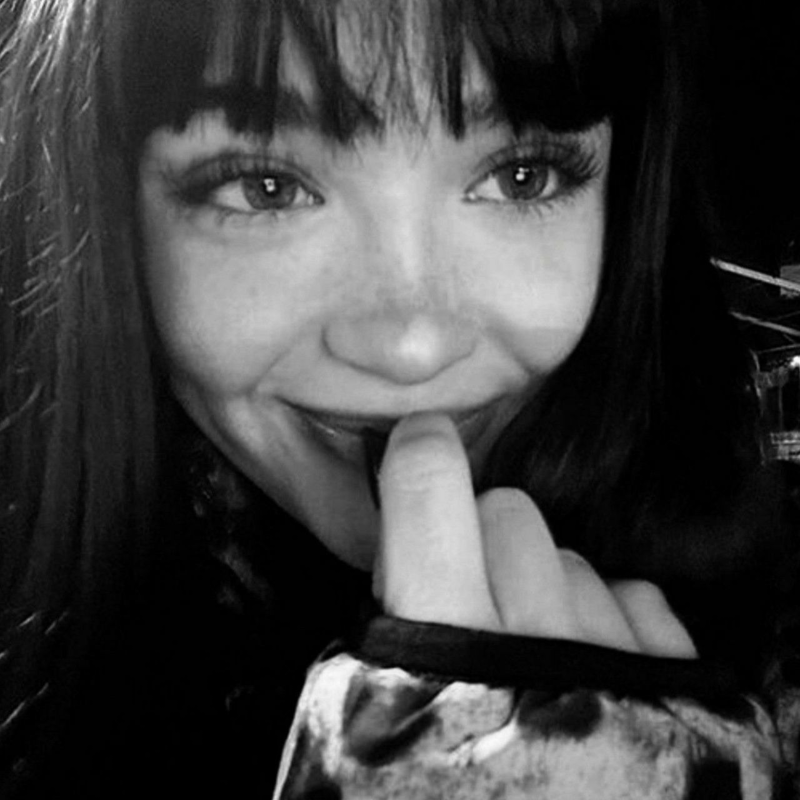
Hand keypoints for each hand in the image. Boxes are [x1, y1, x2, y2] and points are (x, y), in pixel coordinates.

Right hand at [373, 413, 695, 657]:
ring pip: (572, 557)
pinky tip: (591, 662)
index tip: (421, 447)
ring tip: (538, 653)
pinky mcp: (668, 671)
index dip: (420, 451)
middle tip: (475, 600)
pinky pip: (635, 595)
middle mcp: (533, 633)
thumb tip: (397, 529)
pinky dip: (611, 619)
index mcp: (440, 636)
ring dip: (550, 588)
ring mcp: (609, 650)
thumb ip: (389, 601)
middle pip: (509, 511)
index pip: (429, 483)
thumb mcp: (376, 700)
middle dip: (486, 543)